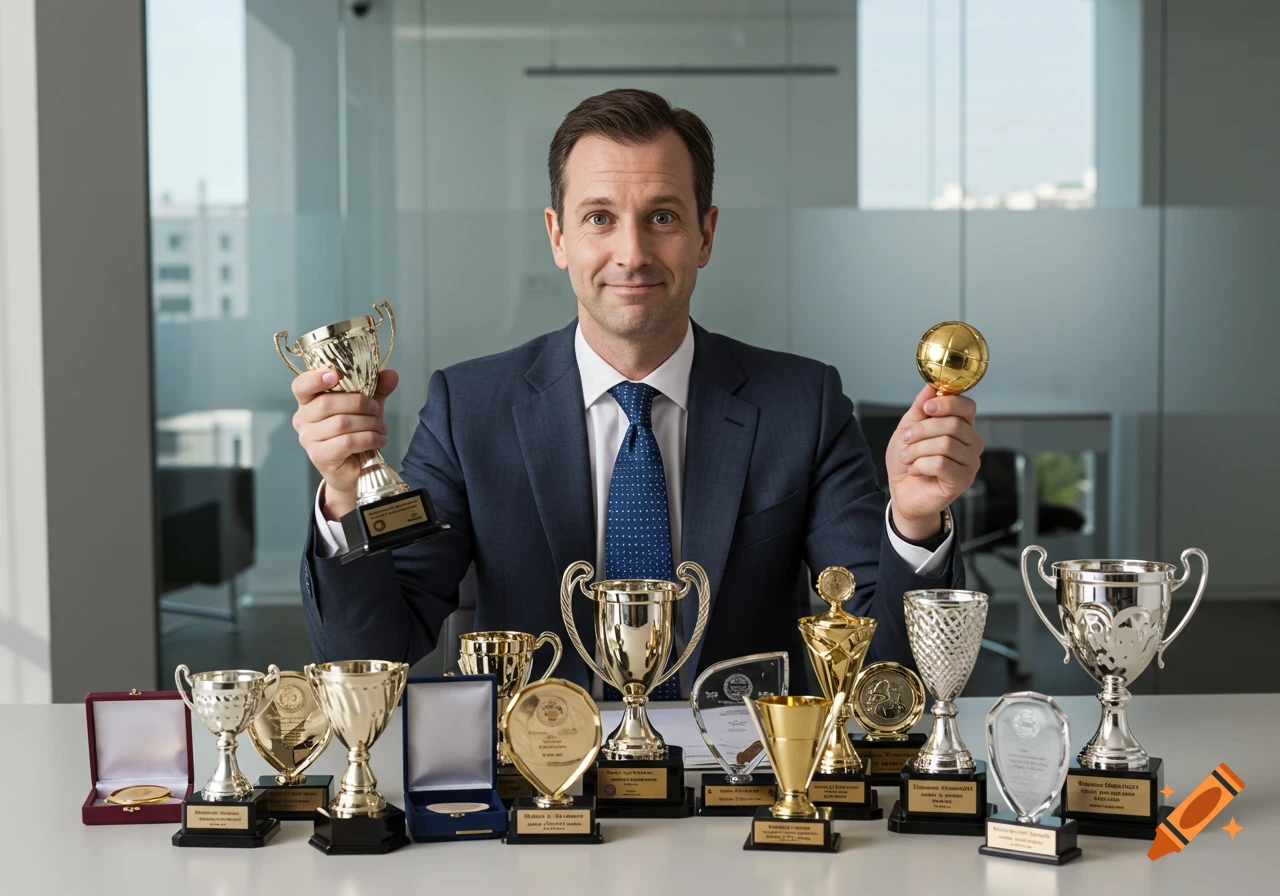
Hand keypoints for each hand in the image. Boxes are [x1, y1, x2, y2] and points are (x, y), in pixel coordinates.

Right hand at [292, 368, 397, 519]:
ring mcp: (308, 439)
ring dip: (368, 423)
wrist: (355, 470)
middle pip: (327, 403)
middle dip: (358, 403)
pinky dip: (368, 439)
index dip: (314, 378)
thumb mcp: (367, 407)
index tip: (334, 375)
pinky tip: (379, 440)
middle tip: (376, 410)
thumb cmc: (355, 433)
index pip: (301, 386)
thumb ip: (377, 388)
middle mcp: (302, 419)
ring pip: (341, 423)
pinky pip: (347, 442)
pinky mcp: (319, 456)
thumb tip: (391, 374)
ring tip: (382, 428)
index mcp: (308, 402)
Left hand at [885, 384, 983, 539]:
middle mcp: (972, 443)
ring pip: (946, 444)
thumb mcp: (909, 426)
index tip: (926, 408)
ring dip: (917, 450)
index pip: (967, 406)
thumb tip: (931, 385)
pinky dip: (921, 465)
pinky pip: (942, 463)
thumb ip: (921, 406)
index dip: (947, 404)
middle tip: (906, 439)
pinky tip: (915, 470)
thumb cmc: (908, 461)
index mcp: (962, 427)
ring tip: (907, 457)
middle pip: (954, 424)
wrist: (902, 492)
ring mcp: (970, 463)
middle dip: (922, 430)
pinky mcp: (962, 481)